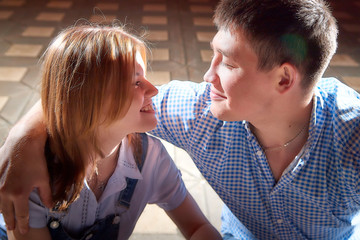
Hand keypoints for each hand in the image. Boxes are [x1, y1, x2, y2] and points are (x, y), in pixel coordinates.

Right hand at [0, 101, 51, 233]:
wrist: (22, 143)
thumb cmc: (36, 161)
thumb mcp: (44, 179)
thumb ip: (46, 195)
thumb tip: (50, 206)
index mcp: (19, 194)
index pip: (21, 215)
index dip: (23, 224)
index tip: (25, 231)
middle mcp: (4, 192)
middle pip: (7, 212)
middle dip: (11, 222)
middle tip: (14, 229)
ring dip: (2, 212)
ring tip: (7, 218)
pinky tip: (1, 203)